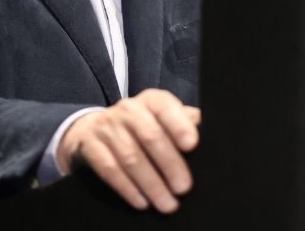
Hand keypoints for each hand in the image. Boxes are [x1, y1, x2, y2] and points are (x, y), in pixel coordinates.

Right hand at [56, 89, 200, 212]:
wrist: (91, 130)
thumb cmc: (141, 126)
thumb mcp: (162, 119)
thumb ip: (185, 123)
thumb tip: (213, 133)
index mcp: (151, 100)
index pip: (166, 108)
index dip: (179, 125)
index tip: (192, 145)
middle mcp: (128, 109)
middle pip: (150, 136)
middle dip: (169, 164)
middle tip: (183, 188)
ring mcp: (106, 126)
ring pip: (130, 157)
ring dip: (150, 183)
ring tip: (167, 204)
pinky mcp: (90, 145)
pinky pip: (109, 169)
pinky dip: (127, 188)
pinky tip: (142, 202)